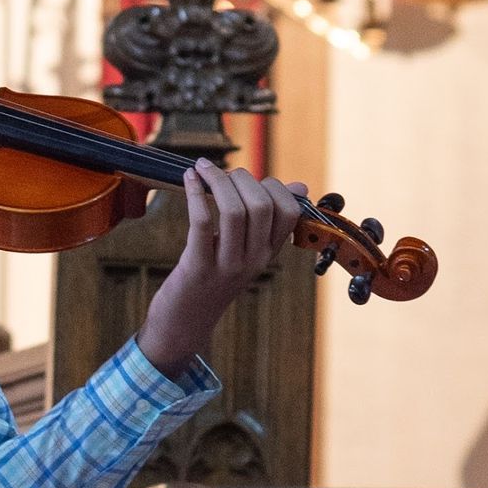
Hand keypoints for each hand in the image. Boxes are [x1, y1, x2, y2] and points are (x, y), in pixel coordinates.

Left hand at [136, 162, 312, 377]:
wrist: (187, 319)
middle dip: (241, 178)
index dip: (273, 185)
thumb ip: (269, 219)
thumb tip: (301, 186)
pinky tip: (189, 178)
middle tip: (218, 172)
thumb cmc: (214, 276)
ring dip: (218, 180)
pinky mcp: (199, 267)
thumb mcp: (247, 249)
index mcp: (269, 251)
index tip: (250, 180)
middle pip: (261, 205)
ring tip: (202, 168)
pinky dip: (195, 193)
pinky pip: (202, 222)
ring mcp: (228, 265)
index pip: (290, 210)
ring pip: (234, 211)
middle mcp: (254, 259)